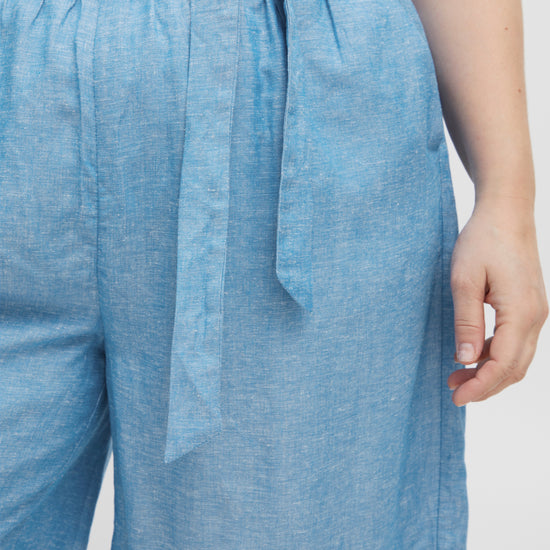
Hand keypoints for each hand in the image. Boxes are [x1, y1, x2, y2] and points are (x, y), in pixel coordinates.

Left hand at [447, 195, 547, 405]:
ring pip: (517, 357)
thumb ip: (466, 322)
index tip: (457, 398)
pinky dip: (495, 355)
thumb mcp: (464, 281)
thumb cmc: (483, 241)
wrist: (506, 212)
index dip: (480, 386)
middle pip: (514, 368)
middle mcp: (535, 317)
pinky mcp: (528, 306)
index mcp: (521, 312)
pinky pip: (515, 341)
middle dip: (485, 385)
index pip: (503, 364)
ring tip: (457, 376)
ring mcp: (535, 312)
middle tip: (453, 391)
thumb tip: (465, 359)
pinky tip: (471, 354)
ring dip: (489, 371)